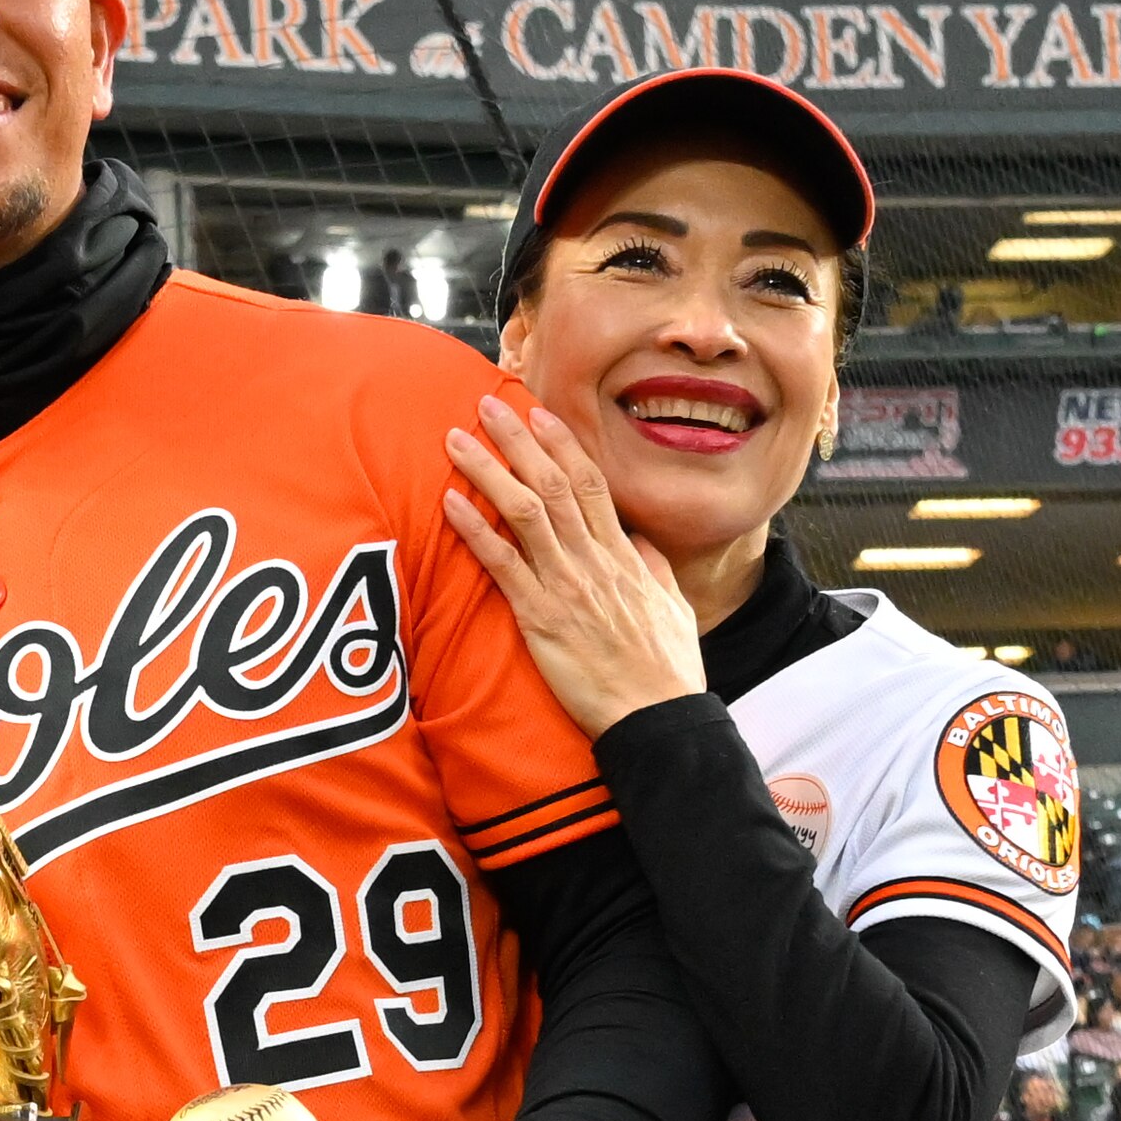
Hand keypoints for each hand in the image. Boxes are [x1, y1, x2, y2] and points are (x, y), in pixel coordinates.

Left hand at [436, 396, 710, 740]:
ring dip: (488, 471)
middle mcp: (594, 561)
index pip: (591, 483)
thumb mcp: (671, 608)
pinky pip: (503, 565)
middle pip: (552, 484)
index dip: (562, 444)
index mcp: (623, 556)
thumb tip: (637, 540)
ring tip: (456, 439)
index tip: (539, 413)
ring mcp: (566, 586)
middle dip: (517, 440)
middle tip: (486, 403)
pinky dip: (475, 531)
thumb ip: (650, 569)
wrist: (658, 717)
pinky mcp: (540, 618)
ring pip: (524, 512)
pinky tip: (449, 504)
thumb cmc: (665, 670)